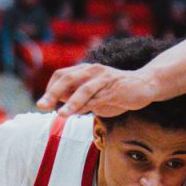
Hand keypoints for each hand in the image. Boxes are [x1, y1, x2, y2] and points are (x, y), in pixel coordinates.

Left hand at [36, 63, 156, 116]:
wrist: (144, 85)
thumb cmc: (115, 92)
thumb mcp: (93, 95)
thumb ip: (77, 96)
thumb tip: (58, 101)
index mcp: (85, 71)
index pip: (61, 75)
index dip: (50, 88)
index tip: (43, 104)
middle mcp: (92, 71)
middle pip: (68, 79)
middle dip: (53, 93)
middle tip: (41, 106)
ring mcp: (104, 79)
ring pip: (84, 89)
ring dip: (71, 103)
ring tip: (60, 114)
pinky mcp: (116, 88)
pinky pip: (99, 97)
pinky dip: (88, 106)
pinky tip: (79, 113)